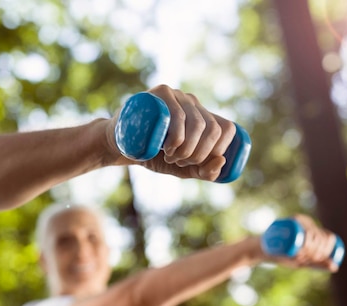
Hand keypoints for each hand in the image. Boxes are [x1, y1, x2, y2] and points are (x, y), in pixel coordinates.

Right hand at [106, 85, 236, 180]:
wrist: (119, 145)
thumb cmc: (153, 155)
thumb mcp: (181, 168)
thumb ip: (204, 171)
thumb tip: (222, 161)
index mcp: (203, 117)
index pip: (227, 128)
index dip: (219, 149)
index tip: (198, 163)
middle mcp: (193, 103)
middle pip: (213, 128)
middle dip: (199, 154)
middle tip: (178, 161)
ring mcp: (177, 95)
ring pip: (197, 123)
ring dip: (186, 148)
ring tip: (169, 156)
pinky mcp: (160, 93)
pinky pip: (177, 113)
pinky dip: (176, 136)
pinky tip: (166, 147)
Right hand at [268, 214, 339, 271]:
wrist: (262, 250)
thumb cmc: (283, 255)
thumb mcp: (302, 261)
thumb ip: (317, 264)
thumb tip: (335, 267)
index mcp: (313, 228)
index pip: (328, 237)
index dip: (326, 249)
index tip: (316, 258)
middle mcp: (307, 221)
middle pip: (321, 236)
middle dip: (316, 251)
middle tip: (304, 258)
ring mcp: (296, 221)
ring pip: (312, 235)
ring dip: (310, 249)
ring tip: (300, 255)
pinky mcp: (287, 222)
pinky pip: (301, 232)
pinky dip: (304, 243)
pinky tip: (302, 248)